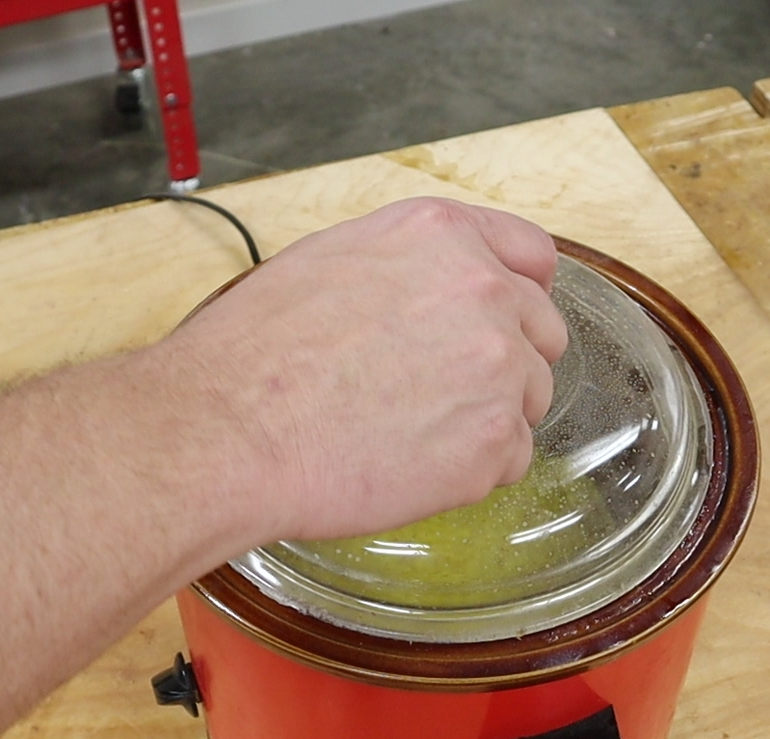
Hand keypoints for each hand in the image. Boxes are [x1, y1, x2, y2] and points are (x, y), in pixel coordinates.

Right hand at [157, 197, 567, 543]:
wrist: (227, 431)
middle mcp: (483, 290)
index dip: (519, 294)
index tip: (503, 321)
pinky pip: (510, 460)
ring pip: (529, 399)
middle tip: (434, 393)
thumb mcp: (330, 261)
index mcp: (442, 236)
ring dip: (485, 419)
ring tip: (406, 432)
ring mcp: (496, 368)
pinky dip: (470, 472)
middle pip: (542, 332)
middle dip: (502, 364)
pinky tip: (407, 465)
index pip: (532, 256)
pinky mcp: (492, 441)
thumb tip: (433, 289)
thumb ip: (407, 266)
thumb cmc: (252, 355)